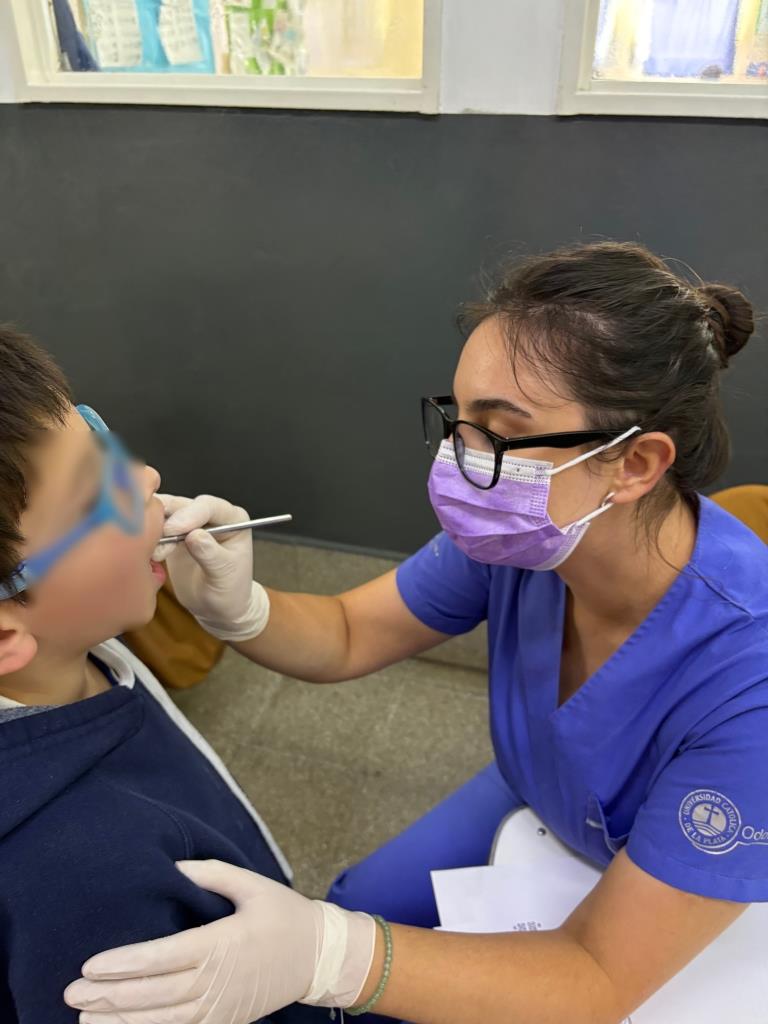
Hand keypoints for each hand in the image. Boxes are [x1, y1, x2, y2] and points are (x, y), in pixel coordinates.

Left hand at [64, 860, 375, 1023]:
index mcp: (223, 943)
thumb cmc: (284, 914)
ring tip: (85, 1016)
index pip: (165, 956)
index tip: (92, 963)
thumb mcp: (252, 883)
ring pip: (164, 1020)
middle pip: (156, 993)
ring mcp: (222, 1008)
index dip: (126, 963)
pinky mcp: (225, 1022)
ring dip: (122, 1020)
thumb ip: (212, 873)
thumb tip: (173, 867)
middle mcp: (219, 980)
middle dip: (111, 994)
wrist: (320, 956)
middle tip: (73, 991)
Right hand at [155, 494, 269, 641]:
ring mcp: (190, 522)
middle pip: (183, 506)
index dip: (189, 515)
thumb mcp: (224, 576)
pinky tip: (143, 549)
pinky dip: (146, 536)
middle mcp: (211, 516)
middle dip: (166, 521)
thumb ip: (211, 554)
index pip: (209, 507)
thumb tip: (194, 535)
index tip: (172, 530)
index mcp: (233, 519)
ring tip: (149, 549)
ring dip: (153, 527)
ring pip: (165, 513)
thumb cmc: (230, 591)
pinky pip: (155, 527)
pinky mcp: (172, 534)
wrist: (217, 608)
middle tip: (153, 540)